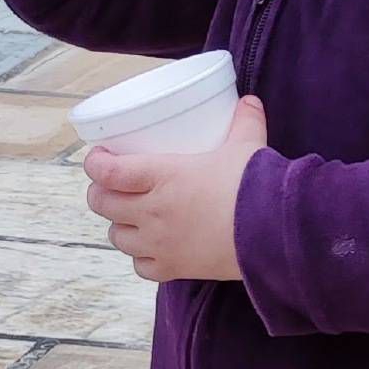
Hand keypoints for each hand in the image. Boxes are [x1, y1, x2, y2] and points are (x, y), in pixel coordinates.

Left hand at [85, 95, 266, 283]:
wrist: (273, 232)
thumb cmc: (254, 187)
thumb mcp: (247, 145)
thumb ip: (245, 121)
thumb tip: (248, 101)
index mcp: (163, 176)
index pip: (108, 171)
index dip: (94, 163)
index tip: (98, 156)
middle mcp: (153, 211)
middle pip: (103, 203)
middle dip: (100, 192)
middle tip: (110, 184)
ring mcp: (160, 243)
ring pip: (116, 236)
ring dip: (119, 224)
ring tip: (129, 216)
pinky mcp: (174, 268)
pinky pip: (140, 266)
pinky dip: (140, 257)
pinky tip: (150, 247)